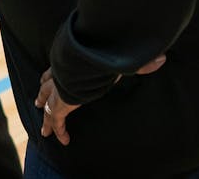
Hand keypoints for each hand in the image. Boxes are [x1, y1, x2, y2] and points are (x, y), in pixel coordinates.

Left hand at [36, 55, 166, 144]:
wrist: (81, 65)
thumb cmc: (98, 59)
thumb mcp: (117, 59)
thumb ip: (138, 62)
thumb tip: (160, 58)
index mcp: (70, 63)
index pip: (60, 68)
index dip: (57, 74)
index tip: (53, 77)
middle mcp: (60, 76)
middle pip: (47, 85)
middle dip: (43, 92)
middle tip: (38, 99)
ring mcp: (57, 92)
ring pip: (47, 104)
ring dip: (45, 113)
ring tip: (44, 122)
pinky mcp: (59, 107)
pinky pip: (56, 122)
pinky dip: (58, 131)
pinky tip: (63, 140)